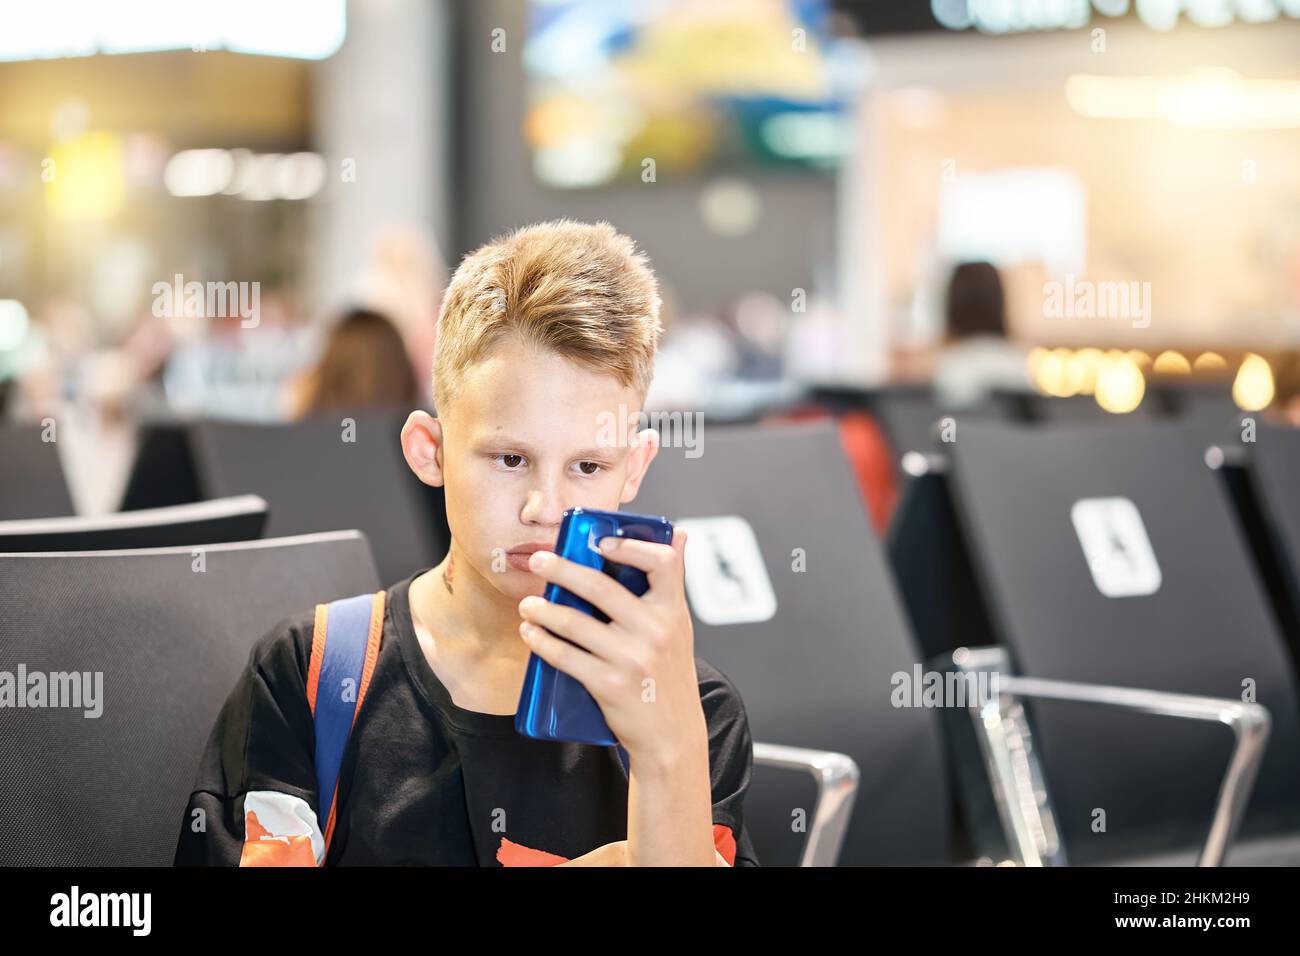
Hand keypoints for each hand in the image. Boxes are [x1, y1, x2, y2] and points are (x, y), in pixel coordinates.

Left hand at [517, 529, 707, 772]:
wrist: (672, 733)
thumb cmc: (670, 672)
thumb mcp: (680, 625)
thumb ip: (672, 583)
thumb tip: (679, 535)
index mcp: (673, 610)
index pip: (662, 563)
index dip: (629, 547)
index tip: (598, 543)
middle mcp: (656, 631)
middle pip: (600, 587)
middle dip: (561, 569)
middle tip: (540, 560)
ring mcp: (632, 658)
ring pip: (574, 623)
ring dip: (542, 610)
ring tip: (528, 604)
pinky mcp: (610, 685)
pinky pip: (565, 657)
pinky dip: (541, 642)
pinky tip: (531, 633)